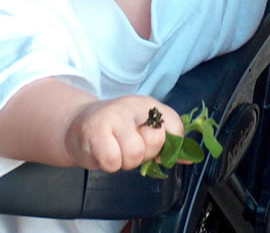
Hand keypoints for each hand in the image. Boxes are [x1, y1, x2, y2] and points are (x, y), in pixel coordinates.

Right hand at [64, 96, 183, 171]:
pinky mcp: (94, 131)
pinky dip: (110, 165)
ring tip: (116, 151)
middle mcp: (133, 106)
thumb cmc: (116, 131)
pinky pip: (112, 160)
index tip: (155, 148)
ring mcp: (113, 116)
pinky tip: (104, 153)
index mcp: (149, 106)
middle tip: (130, 148)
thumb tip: (190, 157)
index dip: (168, 146)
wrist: (79, 125)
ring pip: (134, 154)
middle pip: (155, 141)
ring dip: (125, 162)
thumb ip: (167, 144)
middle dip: (144, 155)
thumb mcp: (144, 130)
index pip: (175, 126)